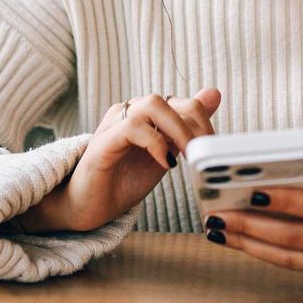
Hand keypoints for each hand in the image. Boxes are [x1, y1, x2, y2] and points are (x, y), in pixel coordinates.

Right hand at [20, 88, 221, 232]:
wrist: (87, 208)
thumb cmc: (123, 182)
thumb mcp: (164, 155)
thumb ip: (186, 127)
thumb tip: (214, 94)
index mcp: (143, 115)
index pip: (180, 102)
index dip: (202, 123)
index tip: (212, 150)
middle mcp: (128, 112)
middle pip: (168, 100)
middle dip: (193, 126)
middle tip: (202, 154)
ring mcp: (114, 125)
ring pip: (151, 104)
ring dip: (177, 130)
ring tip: (186, 156)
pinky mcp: (103, 143)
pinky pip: (132, 127)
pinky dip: (155, 143)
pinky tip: (166, 164)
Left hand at [204, 140, 302, 290]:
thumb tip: (298, 149)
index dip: (283, 201)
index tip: (251, 192)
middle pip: (295, 238)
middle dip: (250, 226)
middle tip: (217, 214)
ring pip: (292, 258)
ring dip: (251, 245)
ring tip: (220, 230)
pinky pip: (300, 267)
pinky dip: (270, 254)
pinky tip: (244, 240)